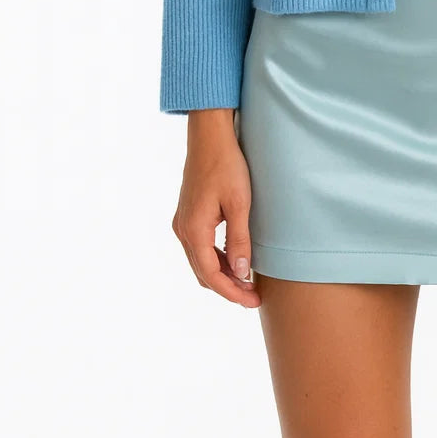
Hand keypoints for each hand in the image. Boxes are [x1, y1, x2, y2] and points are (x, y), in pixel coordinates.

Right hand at [171, 109, 261, 307]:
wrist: (209, 136)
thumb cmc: (226, 165)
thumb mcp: (239, 203)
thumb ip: (239, 240)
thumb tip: (242, 273)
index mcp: (194, 230)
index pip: (212, 275)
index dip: (232, 292)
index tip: (253, 301)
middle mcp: (183, 230)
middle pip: (203, 272)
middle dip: (228, 287)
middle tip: (254, 295)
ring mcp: (182, 223)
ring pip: (200, 261)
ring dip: (222, 274)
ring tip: (247, 280)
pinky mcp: (187, 215)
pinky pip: (199, 248)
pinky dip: (215, 259)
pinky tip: (234, 258)